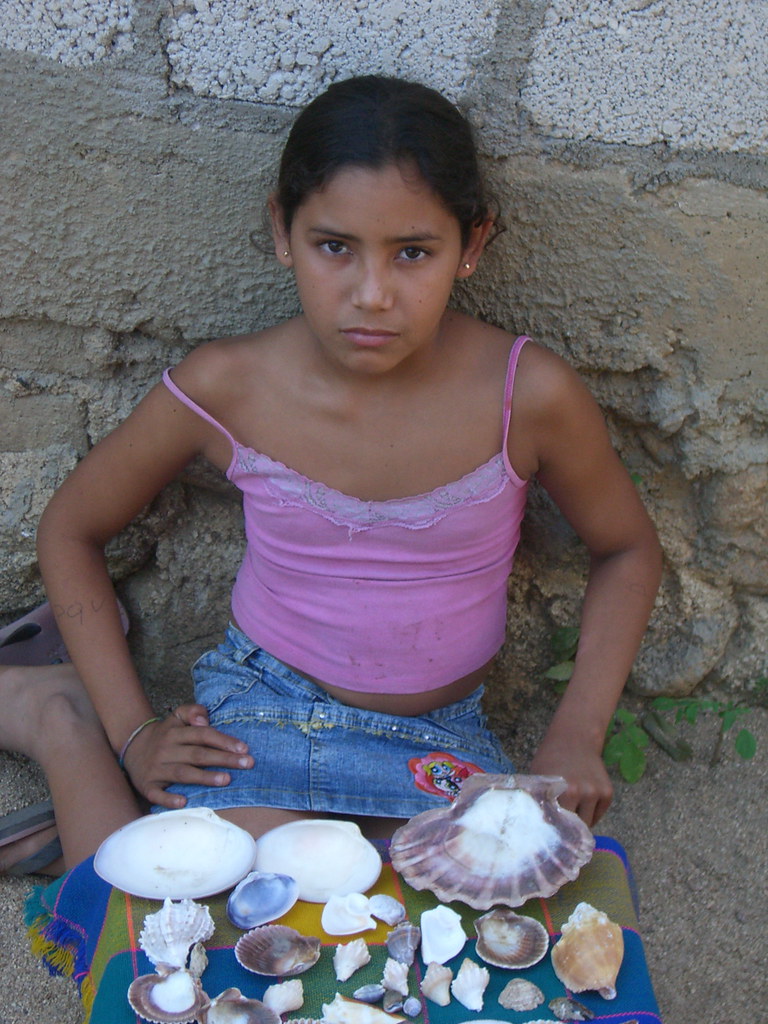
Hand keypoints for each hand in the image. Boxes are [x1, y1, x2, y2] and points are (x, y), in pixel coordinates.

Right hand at [121, 703, 253, 808]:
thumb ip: (193, 711)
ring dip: (204, 777)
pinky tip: (183, 802)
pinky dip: (168, 799)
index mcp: (175, 732)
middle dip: (224, 759)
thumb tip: (205, 719)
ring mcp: (156, 768)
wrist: (131, 747)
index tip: (244, 748)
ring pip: (183, 773)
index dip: (224, 741)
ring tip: (226, 779)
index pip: (203, 735)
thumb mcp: (176, 717)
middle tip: (247, 764)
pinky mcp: (147, 785)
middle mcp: (166, 749)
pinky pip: (157, 794)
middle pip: (198, 754)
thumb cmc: (165, 734)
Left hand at [529, 734, 612, 827]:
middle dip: (567, 828)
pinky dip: (591, 814)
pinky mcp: (608, 792)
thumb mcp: (539, 777)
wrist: (574, 739)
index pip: (559, 824)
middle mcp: (582, 793)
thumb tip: (536, 824)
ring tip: (570, 810)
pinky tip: (581, 803)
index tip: (549, 833)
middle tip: (560, 824)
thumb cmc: (551, 758)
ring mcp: (597, 792)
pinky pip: (598, 814)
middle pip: (575, 827)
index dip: (553, 830)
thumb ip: (539, 800)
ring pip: (588, 823)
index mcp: (563, 791)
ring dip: (579, 822)